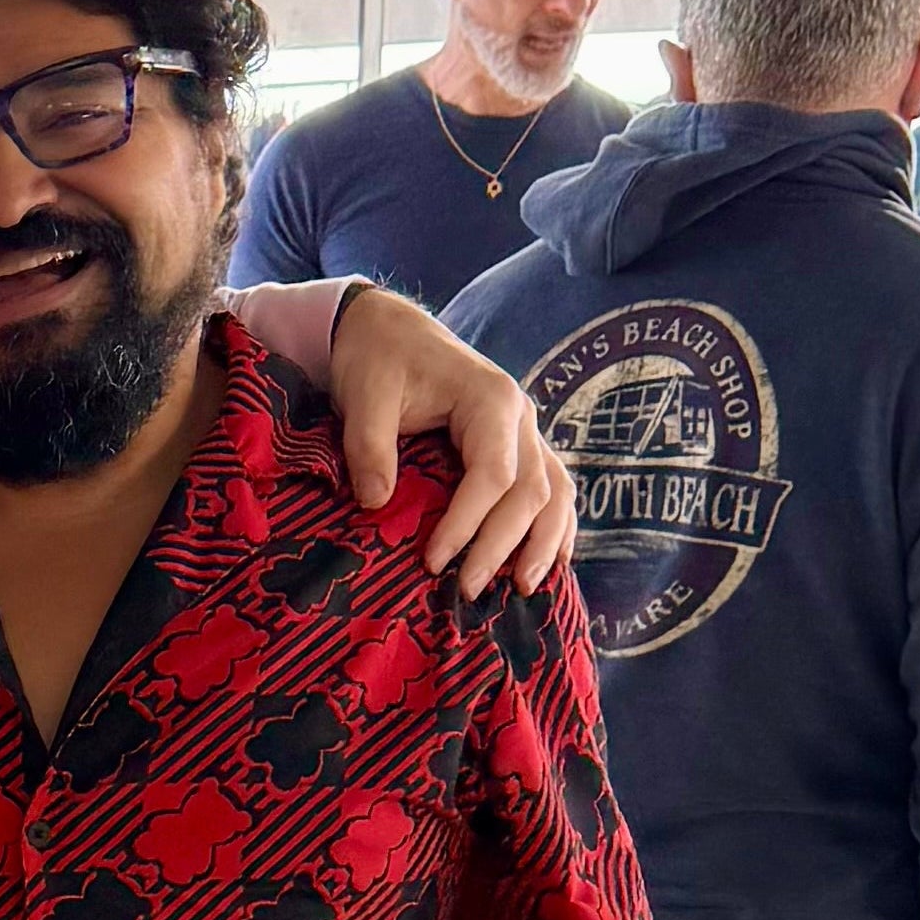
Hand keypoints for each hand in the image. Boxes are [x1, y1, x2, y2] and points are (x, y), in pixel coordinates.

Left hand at [327, 286, 576, 595]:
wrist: (386, 328)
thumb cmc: (376, 359)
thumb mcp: (364, 396)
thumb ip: (370, 447)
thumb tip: (376, 503)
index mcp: (490, 399)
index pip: (494, 475)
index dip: (467, 524)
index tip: (433, 562)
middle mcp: (520, 416)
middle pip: (532, 492)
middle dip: (503, 546)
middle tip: (468, 591)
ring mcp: (525, 431)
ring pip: (556, 493)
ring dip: (544, 543)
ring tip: (522, 589)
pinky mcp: (518, 445)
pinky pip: (552, 489)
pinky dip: (554, 527)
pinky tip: (549, 563)